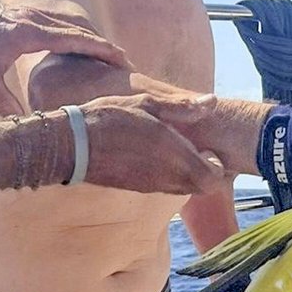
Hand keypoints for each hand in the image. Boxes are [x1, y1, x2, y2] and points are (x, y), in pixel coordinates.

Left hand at [0, 0, 130, 115]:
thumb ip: (7, 104)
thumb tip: (26, 127)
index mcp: (27, 33)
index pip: (73, 39)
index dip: (100, 49)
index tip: (121, 58)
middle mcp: (32, 18)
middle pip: (78, 29)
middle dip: (103, 45)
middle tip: (125, 62)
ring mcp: (28, 12)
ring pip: (68, 23)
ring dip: (89, 38)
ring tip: (108, 56)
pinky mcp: (23, 13)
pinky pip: (55, 21)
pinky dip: (72, 33)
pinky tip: (79, 46)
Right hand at [80, 93, 225, 195]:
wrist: (74, 145)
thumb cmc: (110, 118)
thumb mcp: (147, 103)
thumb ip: (182, 107)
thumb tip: (213, 101)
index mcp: (173, 154)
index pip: (213, 180)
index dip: (217, 167)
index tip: (206, 148)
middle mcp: (167, 176)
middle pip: (202, 188)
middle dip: (206, 172)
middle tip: (195, 150)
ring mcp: (152, 186)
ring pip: (184, 189)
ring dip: (187, 174)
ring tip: (172, 150)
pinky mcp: (139, 189)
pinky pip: (165, 187)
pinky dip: (168, 176)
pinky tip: (153, 156)